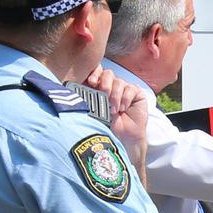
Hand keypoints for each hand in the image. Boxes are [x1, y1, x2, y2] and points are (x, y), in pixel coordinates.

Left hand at [85, 66, 148, 183]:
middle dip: (105, 83)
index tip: (91, 81)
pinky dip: (126, 98)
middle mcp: (111, 86)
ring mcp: (124, 89)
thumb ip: (89, 101)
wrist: (124, 140)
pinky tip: (122, 109)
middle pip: (108, 74)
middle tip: (104, 96)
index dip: (94, 73)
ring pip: (119, 81)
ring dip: (115, 96)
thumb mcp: (95, 114)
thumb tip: (76, 93)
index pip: (97, 72)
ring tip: (114, 111)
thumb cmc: (108, 129)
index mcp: (99, 89)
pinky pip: (130, 89)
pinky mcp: (135, 93)